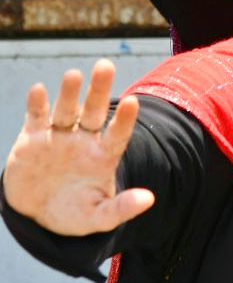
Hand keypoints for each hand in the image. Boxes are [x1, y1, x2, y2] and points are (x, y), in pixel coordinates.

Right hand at [3, 60, 152, 235]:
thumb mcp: (98, 217)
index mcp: (104, 155)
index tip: (134, 101)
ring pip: (66, 110)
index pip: (118, 133)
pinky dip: (36, 104)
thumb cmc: (74, 213)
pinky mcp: (32, 139)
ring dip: (69, 93)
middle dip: (99, 90)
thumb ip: (121, 208)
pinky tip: (38, 90)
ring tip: (74, 74)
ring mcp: (58, 136)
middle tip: (105, 65)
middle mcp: (84, 139)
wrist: (36, 215)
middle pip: (94, 111)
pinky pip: (36, 118)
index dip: (125, 119)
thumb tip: (150, 199)